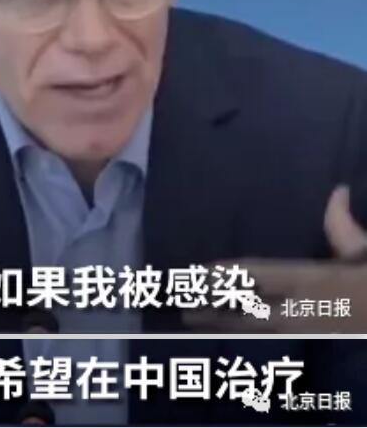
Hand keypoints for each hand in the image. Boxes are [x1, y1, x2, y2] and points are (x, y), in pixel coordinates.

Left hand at [183, 186, 366, 332]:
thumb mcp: (366, 252)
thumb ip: (343, 225)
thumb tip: (337, 190)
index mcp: (310, 280)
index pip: (258, 276)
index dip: (226, 275)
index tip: (199, 272)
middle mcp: (300, 308)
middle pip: (247, 311)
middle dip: (214, 311)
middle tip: (183, 309)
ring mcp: (304, 329)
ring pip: (254, 328)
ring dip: (223, 325)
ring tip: (194, 321)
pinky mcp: (311, 340)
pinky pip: (267, 335)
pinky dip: (244, 330)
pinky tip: (230, 329)